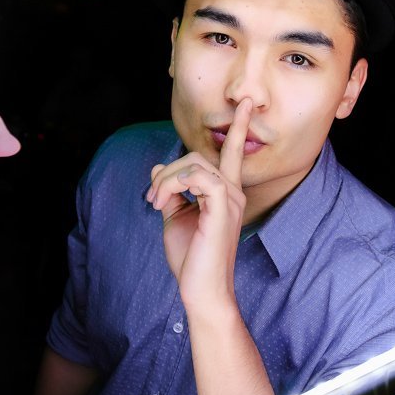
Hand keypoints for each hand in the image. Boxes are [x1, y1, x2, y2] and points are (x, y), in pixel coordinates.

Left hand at [147, 99, 251, 307]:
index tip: (243, 104)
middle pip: (195, 156)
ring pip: (192, 163)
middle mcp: (232, 193)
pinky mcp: (222, 207)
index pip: (232, 154)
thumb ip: (169, 192)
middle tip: (151, 199)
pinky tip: (162, 204)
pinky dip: (173, 184)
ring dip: (164, 181)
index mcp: (225, 194)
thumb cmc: (191, 259)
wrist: (201, 290)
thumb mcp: (174, 219)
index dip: (238, 128)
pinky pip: (196, 176)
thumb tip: (157, 168)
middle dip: (165, 172)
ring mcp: (231, 199)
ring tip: (154, 203)